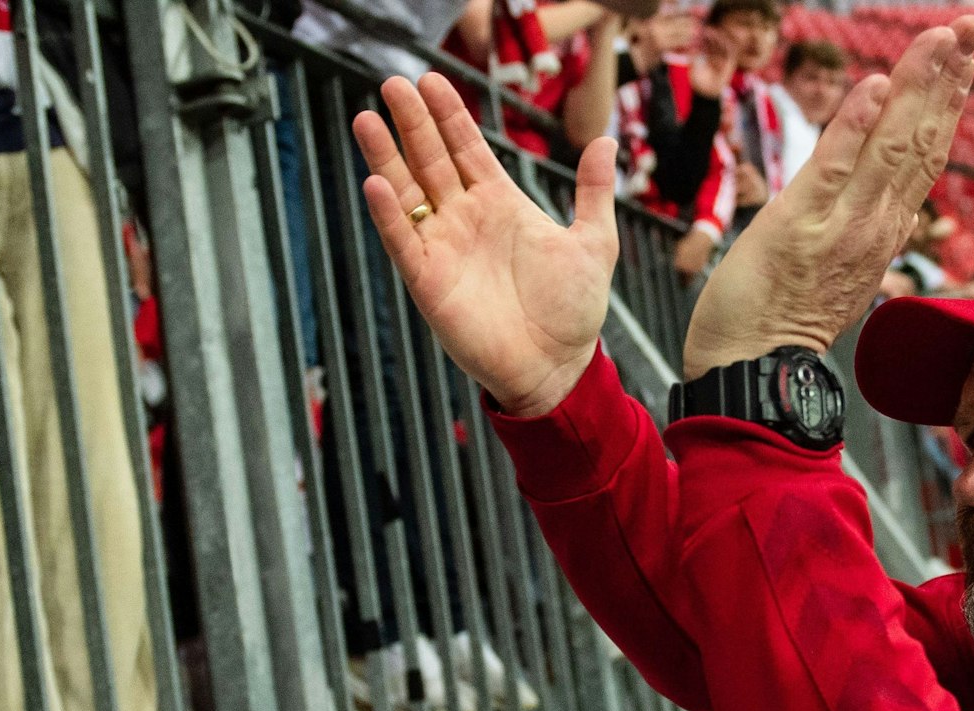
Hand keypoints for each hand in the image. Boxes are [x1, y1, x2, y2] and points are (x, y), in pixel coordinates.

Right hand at [354, 74, 617, 418]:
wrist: (557, 368)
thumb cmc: (573, 312)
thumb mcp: (594, 242)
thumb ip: (594, 191)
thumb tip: (605, 140)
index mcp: (501, 204)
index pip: (467, 148)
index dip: (449, 115)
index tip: (431, 79)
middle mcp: (466, 219)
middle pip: (431, 160)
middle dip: (412, 122)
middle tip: (392, 83)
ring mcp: (444, 248)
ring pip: (408, 193)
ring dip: (387, 157)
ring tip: (367, 119)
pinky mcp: (429, 281)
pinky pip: (403, 241)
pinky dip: (388, 214)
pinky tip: (376, 182)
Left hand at [680, 16, 973, 378]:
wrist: (753, 370)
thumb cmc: (784, 321)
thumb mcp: (844, 272)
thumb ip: (873, 231)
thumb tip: (900, 205)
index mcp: (885, 229)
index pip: (927, 153)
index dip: (950, 101)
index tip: (968, 56)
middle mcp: (875, 223)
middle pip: (922, 139)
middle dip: (949, 77)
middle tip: (973, 25)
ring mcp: (841, 224)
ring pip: (890, 144)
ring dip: (916, 86)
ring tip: (940, 38)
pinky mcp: (799, 225)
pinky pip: (834, 167)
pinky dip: (856, 124)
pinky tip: (876, 85)